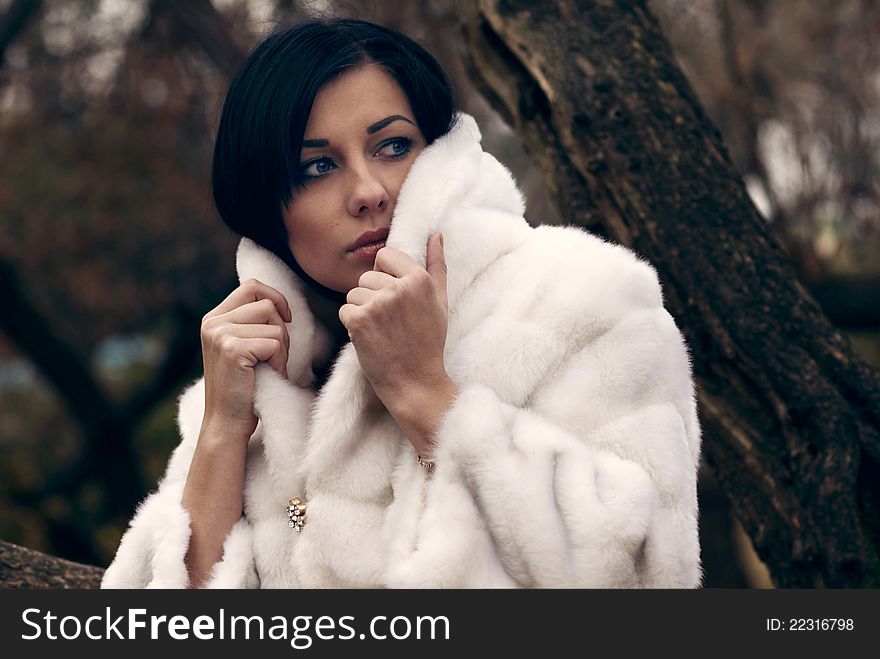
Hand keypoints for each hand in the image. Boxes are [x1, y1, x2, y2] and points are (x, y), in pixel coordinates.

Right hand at [199, 278, 291, 439]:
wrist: (227, 422)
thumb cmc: (243, 387)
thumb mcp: (241, 346)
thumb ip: (250, 322)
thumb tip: (277, 301)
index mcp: (214, 318)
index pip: (251, 287)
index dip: (275, 298)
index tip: (286, 320)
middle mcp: (213, 322)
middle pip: (266, 303)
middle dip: (281, 328)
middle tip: (275, 355)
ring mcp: (220, 334)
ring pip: (274, 323)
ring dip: (282, 347)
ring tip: (271, 367)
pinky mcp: (232, 349)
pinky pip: (274, 342)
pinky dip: (280, 360)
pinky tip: (270, 374)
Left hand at [339, 232, 449, 407]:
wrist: (416, 382)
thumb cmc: (428, 343)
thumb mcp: (440, 302)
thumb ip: (437, 265)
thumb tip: (436, 235)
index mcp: (419, 279)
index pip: (385, 255)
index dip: (384, 275)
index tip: (393, 298)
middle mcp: (399, 288)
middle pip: (367, 276)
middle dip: (372, 296)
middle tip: (390, 322)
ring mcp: (378, 303)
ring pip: (354, 293)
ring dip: (362, 311)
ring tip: (381, 331)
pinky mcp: (359, 320)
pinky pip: (345, 310)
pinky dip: (352, 326)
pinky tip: (370, 339)